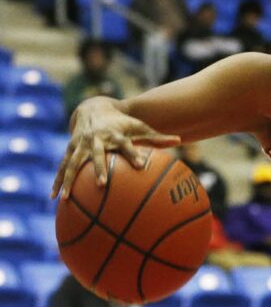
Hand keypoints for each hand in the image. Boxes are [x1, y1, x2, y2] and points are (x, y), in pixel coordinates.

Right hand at [51, 99, 179, 199]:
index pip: (126, 144)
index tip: (140, 165)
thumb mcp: (139, 127)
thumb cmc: (122, 123)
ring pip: (74, 163)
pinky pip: (63, 167)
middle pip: (97, 154)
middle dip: (98, 168)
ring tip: (66, 199)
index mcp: (115, 134)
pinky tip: (53, 198)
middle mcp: (96, 139)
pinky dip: (58, 181)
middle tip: (102, 184)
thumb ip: (158, 136)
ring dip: (69, 180)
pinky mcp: (69, 149)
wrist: (92, 108)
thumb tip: (180, 140)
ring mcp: (80, 144)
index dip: (132, 154)